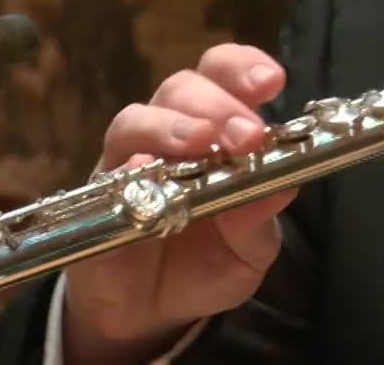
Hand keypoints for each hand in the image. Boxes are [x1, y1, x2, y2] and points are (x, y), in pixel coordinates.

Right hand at [62, 44, 299, 362]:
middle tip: (247, 134)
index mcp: (218, 133)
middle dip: (218, 103)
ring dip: (173, 124)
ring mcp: (129, 160)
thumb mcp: (249, 250)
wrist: (149, 314)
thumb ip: (261, 219)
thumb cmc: (204, 265)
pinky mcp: (98, 196)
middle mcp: (171, 134)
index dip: (244, 68)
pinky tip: (146, 173)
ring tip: (201, 142)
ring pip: (139, 117)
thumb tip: (285, 185)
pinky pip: (106, 171)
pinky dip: (128, 166)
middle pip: (183, 87)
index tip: (272, 81)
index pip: (225, 76)